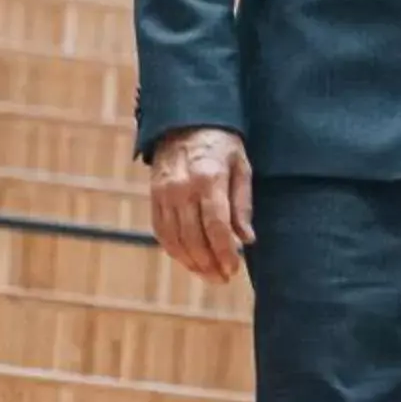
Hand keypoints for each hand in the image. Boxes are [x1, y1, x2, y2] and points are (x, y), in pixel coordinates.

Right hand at [147, 126, 253, 282]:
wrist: (184, 122)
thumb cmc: (222, 145)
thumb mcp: (242, 167)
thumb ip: (243, 204)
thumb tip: (247, 239)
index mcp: (208, 179)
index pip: (216, 226)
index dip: (225, 252)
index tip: (234, 269)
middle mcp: (181, 188)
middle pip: (194, 237)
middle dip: (209, 263)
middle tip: (223, 279)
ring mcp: (163, 193)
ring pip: (175, 238)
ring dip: (191, 262)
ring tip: (209, 275)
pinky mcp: (153, 196)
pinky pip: (161, 230)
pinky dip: (174, 250)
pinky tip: (188, 260)